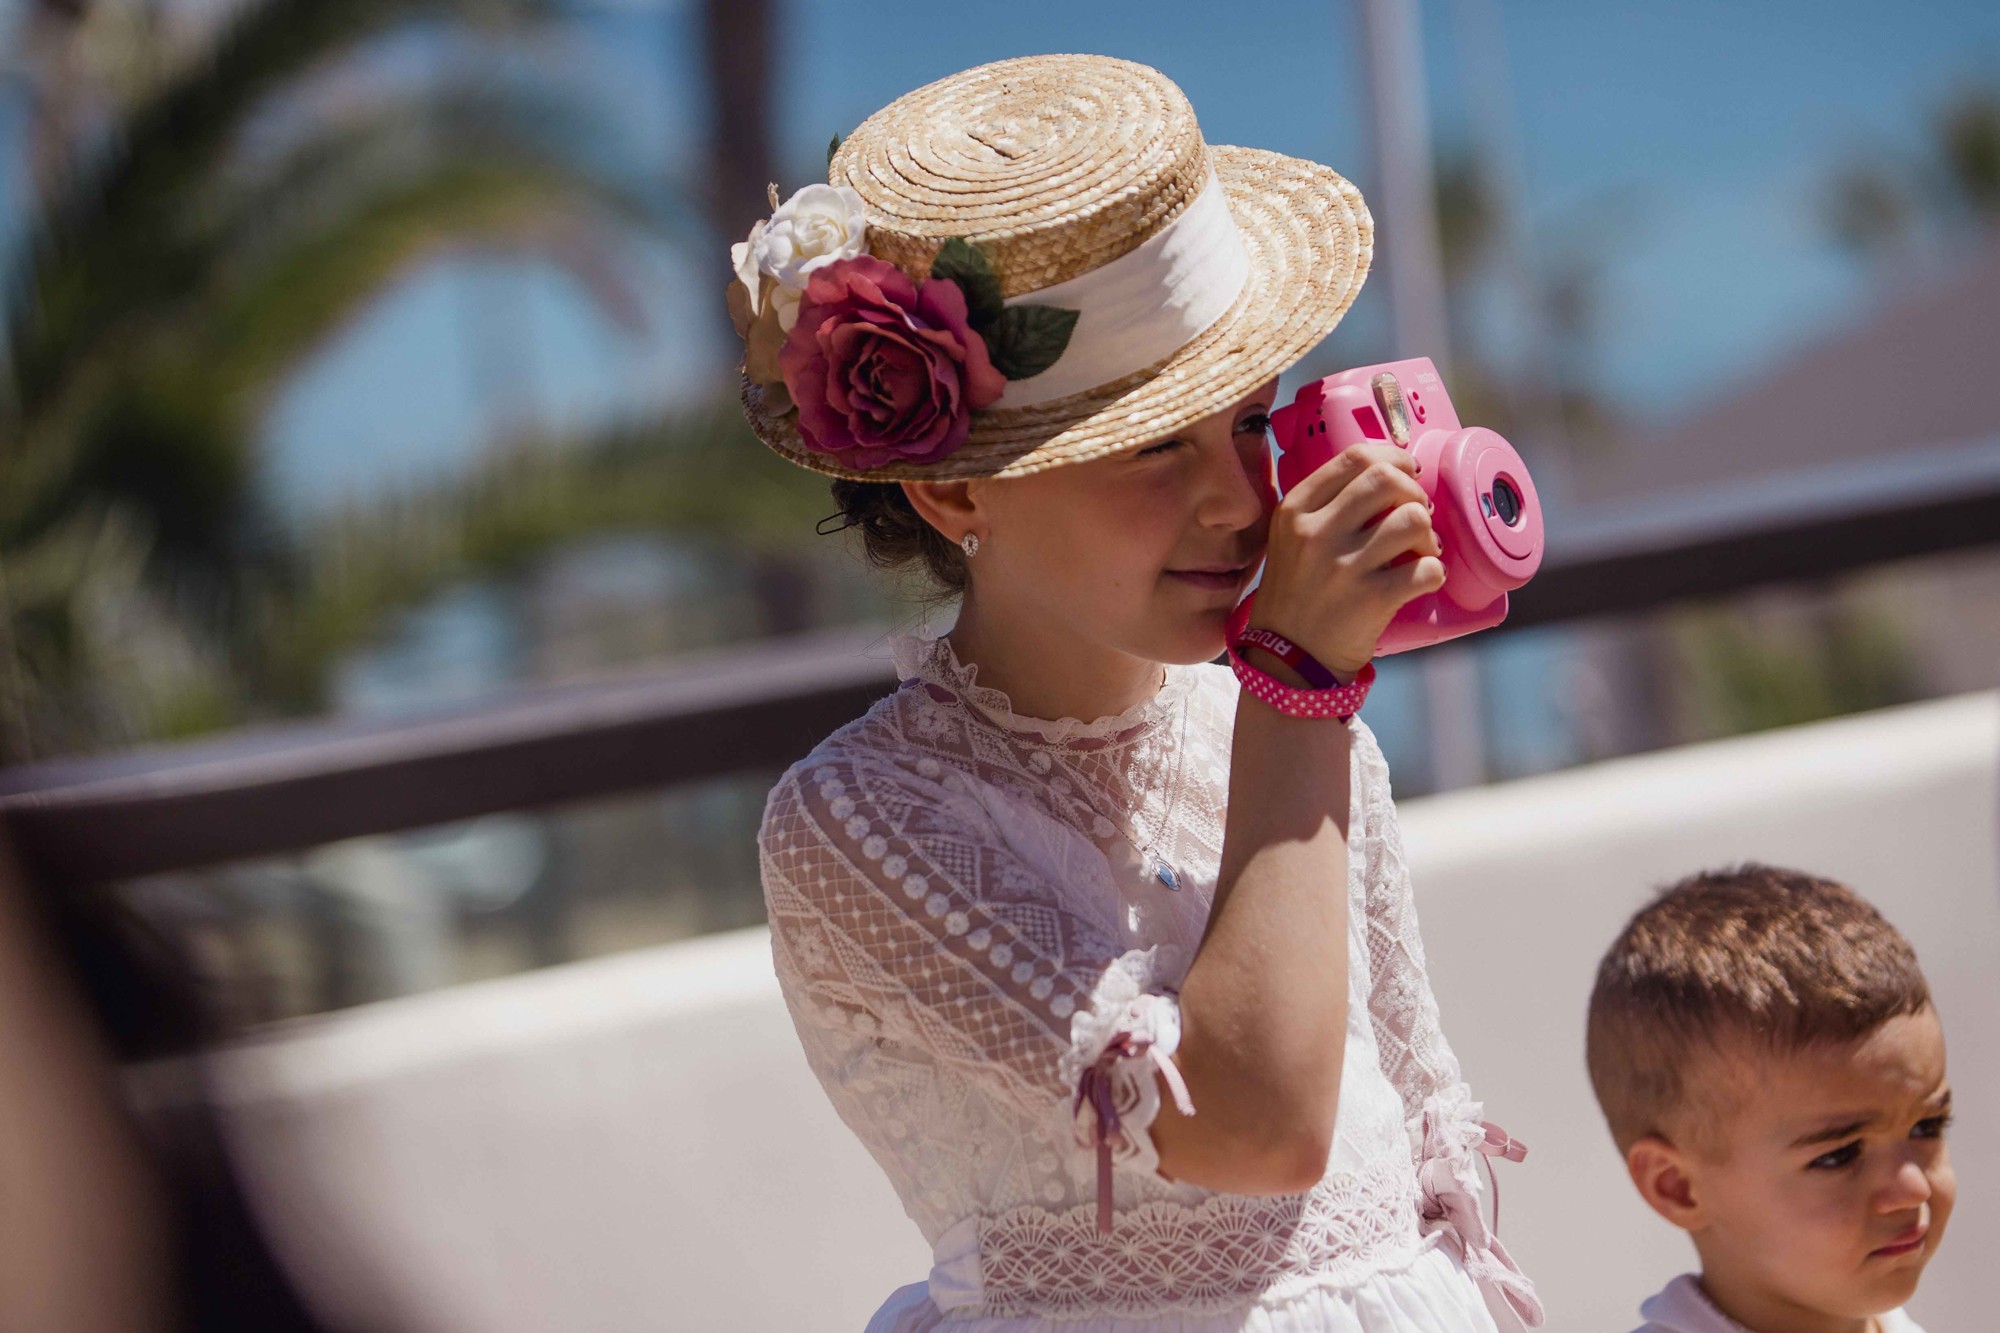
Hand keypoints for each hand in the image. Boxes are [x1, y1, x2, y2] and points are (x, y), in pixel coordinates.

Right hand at [1248, 444, 1444, 676]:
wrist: (1286, 660)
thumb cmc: (1296, 595)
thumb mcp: (1289, 540)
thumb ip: (1324, 506)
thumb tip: (1388, 474)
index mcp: (1295, 511)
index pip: (1355, 457)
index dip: (1394, 458)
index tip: (1406, 472)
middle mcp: (1316, 533)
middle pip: (1387, 478)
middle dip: (1414, 491)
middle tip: (1415, 513)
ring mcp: (1344, 567)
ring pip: (1413, 519)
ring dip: (1428, 533)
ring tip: (1421, 551)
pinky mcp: (1371, 600)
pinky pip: (1427, 569)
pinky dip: (1435, 572)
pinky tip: (1422, 580)